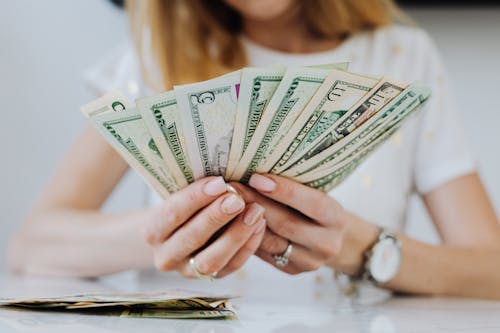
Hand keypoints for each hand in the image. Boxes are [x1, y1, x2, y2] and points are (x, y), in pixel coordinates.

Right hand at [142, 176, 265, 277]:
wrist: (179, 233)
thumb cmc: (184, 205)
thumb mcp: (180, 194)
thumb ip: (196, 189)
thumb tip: (223, 176)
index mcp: (152, 230)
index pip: (172, 213)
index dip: (196, 197)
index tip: (219, 182)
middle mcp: (166, 255)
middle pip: (191, 237)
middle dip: (216, 216)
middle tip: (237, 199)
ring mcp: (188, 271)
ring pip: (211, 260)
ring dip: (236, 234)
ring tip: (255, 211)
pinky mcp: (211, 278)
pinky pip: (231, 266)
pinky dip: (248, 246)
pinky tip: (259, 225)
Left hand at [231, 174, 377, 274]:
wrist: (326, 237)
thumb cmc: (313, 206)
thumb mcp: (313, 192)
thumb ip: (292, 186)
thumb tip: (255, 171)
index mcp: (336, 218)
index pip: (312, 204)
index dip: (284, 191)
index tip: (256, 178)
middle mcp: (326, 244)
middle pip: (287, 224)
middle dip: (256, 204)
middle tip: (232, 188)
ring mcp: (309, 261)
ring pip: (271, 242)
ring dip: (246, 221)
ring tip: (226, 203)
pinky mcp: (291, 270)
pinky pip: (264, 253)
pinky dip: (246, 236)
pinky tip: (231, 221)